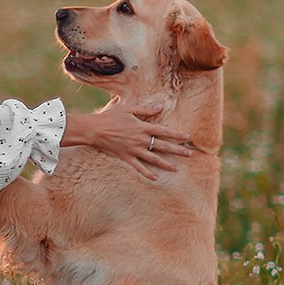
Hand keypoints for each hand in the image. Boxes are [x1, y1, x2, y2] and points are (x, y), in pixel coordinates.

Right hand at [61, 105, 195, 181]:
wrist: (94, 130)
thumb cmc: (110, 116)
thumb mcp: (128, 108)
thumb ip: (145, 109)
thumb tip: (161, 107)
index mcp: (142, 127)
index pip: (164, 131)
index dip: (177, 134)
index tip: (188, 137)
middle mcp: (141, 140)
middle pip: (163, 146)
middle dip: (177, 150)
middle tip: (189, 154)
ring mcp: (134, 150)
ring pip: (153, 159)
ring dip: (166, 164)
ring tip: (176, 169)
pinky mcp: (126, 157)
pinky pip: (138, 167)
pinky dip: (147, 173)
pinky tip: (155, 178)